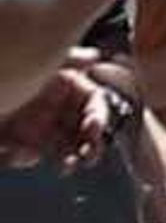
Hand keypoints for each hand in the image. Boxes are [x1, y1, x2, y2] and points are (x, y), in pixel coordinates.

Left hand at [0, 68, 116, 167]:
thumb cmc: (2, 70)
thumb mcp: (36, 58)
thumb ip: (66, 58)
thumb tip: (95, 55)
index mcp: (61, 83)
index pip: (94, 102)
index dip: (99, 117)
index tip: (93, 129)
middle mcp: (49, 104)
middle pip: (82, 129)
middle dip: (89, 145)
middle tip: (87, 158)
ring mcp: (30, 124)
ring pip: (60, 147)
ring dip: (66, 158)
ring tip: (64, 166)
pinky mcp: (11, 141)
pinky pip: (26, 154)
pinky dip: (24, 157)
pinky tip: (17, 153)